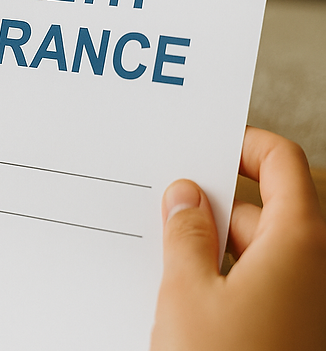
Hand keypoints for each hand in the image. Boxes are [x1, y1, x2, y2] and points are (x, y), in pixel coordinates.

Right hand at [151, 126, 325, 349]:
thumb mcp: (187, 290)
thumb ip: (185, 231)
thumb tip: (187, 196)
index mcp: (299, 243)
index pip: (282, 164)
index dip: (245, 145)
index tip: (209, 145)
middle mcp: (313, 268)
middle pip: (269, 209)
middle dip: (216, 204)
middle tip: (166, 204)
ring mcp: (305, 302)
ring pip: (261, 250)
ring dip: (216, 245)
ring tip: (166, 254)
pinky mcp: (291, 331)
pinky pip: (260, 285)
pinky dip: (226, 277)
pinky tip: (184, 292)